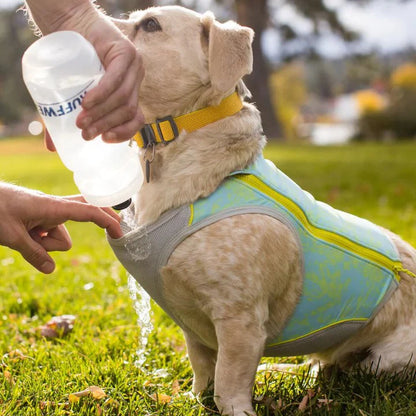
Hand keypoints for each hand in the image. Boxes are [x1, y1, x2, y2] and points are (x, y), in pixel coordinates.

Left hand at [0, 183, 122, 273]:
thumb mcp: (11, 236)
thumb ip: (33, 254)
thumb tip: (51, 270)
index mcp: (52, 206)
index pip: (87, 212)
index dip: (106, 221)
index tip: (119, 233)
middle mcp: (54, 208)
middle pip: (87, 212)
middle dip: (101, 220)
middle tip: (116, 231)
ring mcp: (48, 213)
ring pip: (60, 238)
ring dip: (46, 244)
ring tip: (22, 237)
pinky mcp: (40, 218)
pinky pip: (49, 237)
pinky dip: (40, 242)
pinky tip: (23, 236)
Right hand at [25, 0, 143, 142]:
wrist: (70, 24)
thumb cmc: (73, 62)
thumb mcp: (74, 92)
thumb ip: (68, 117)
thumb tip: (53, 148)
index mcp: (131, 93)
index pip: (137, 119)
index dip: (124, 133)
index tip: (105, 140)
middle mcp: (136, 81)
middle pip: (128, 111)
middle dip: (106, 125)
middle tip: (85, 133)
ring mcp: (134, 67)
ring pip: (123, 98)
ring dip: (102, 113)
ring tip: (82, 120)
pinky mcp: (125, 53)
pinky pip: (116, 79)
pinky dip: (102, 93)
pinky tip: (88, 102)